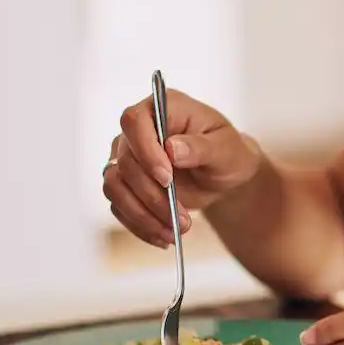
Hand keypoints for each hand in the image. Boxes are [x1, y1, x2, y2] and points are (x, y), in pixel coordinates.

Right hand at [103, 90, 261, 247]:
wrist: (224, 177)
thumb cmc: (228, 154)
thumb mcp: (226, 149)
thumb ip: (200, 147)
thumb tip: (171, 148)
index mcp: (163, 108)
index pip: (134, 121)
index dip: (145, 151)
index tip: (166, 178)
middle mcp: (138, 130)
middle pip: (125, 162)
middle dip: (152, 195)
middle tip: (182, 218)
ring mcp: (127, 157)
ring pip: (115, 186)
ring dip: (143, 214)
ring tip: (176, 231)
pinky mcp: (125, 184)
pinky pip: (119, 206)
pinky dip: (140, 225)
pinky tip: (164, 236)